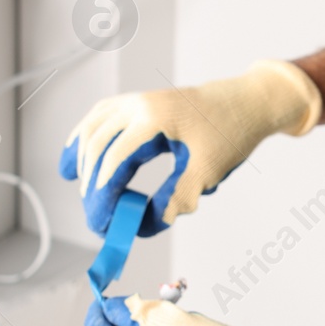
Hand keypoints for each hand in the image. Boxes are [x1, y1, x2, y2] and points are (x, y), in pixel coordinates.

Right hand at [59, 60, 322, 235]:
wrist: (247, 102)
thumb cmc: (230, 135)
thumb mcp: (205, 175)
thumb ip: (172, 201)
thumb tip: (141, 226)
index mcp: (154, 120)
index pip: (113, 162)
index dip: (102, 197)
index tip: (102, 225)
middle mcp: (138, 105)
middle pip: (97, 145)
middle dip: (91, 184)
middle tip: (96, 217)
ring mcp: (137, 99)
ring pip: (93, 127)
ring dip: (81, 158)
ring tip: (77, 187)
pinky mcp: (140, 101)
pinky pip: (101, 116)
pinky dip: (86, 136)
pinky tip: (78, 154)